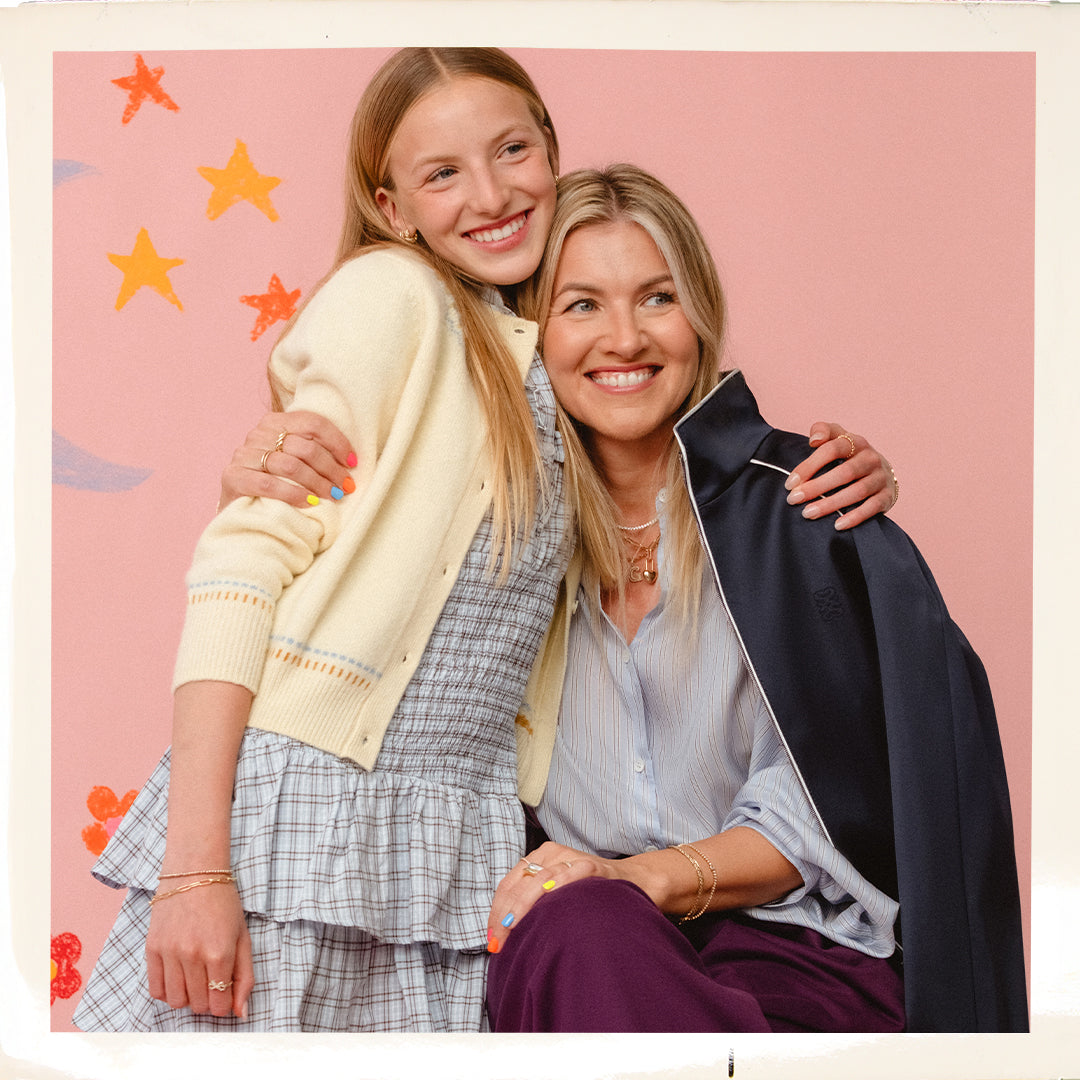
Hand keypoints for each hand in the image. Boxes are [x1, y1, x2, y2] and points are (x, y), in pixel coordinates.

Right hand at [145, 878, 253, 1019]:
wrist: (194, 872)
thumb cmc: (223, 903)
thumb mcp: (242, 936)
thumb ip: (245, 976)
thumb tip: (241, 1013)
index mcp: (219, 953)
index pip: (219, 1005)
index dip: (224, 1004)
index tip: (225, 993)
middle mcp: (193, 956)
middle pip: (198, 1006)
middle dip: (207, 1000)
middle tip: (211, 980)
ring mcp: (169, 952)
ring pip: (175, 1002)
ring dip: (187, 997)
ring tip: (194, 978)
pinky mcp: (152, 948)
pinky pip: (155, 990)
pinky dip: (167, 991)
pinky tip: (177, 975)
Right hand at [218, 411, 356, 510]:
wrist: (238, 507)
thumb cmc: (275, 482)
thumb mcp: (294, 460)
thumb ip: (312, 452)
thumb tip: (351, 461)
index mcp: (275, 422)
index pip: (313, 423)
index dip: (338, 442)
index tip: (353, 463)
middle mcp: (258, 434)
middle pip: (305, 447)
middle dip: (331, 469)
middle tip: (345, 486)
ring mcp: (243, 455)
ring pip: (290, 465)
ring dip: (318, 483)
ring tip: (333, 496)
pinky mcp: (233, 477)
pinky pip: (270, 484)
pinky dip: (294, 494)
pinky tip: (310, 503)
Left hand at [486, 842, 626, 953]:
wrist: (632, 880)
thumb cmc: (590, 891)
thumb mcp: (557, 891)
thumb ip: (535, 903)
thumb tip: (505, 933)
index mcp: (539, 857)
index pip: (508, 884)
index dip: (497, 911)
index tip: (493, 937)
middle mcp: (552, 854)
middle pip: (518, 884)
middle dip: (505, 916)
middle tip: (499, 942)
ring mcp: (571, 858)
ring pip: (537, 882)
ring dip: (522, 910)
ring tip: (513, 932)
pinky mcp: (591, 865)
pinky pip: (567, 878)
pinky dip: (553, 894)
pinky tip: (545, 912)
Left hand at [784, 422, 898, 529]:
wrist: (883, 474)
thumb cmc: (850, 457)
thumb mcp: (838, 438)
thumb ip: (823, 431)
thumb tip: (813, 439)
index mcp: (856, 442)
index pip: (832, 449)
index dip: (810, 465)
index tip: (790, 483)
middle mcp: (871, 458)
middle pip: (844, 472)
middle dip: (817, 487)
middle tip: (794, 499)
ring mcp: (881, 478)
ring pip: (857, 491)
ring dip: (831, 504)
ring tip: (808, 513)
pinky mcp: (887, 497)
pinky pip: (872, 508)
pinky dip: (855, 517)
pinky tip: (837, 525)